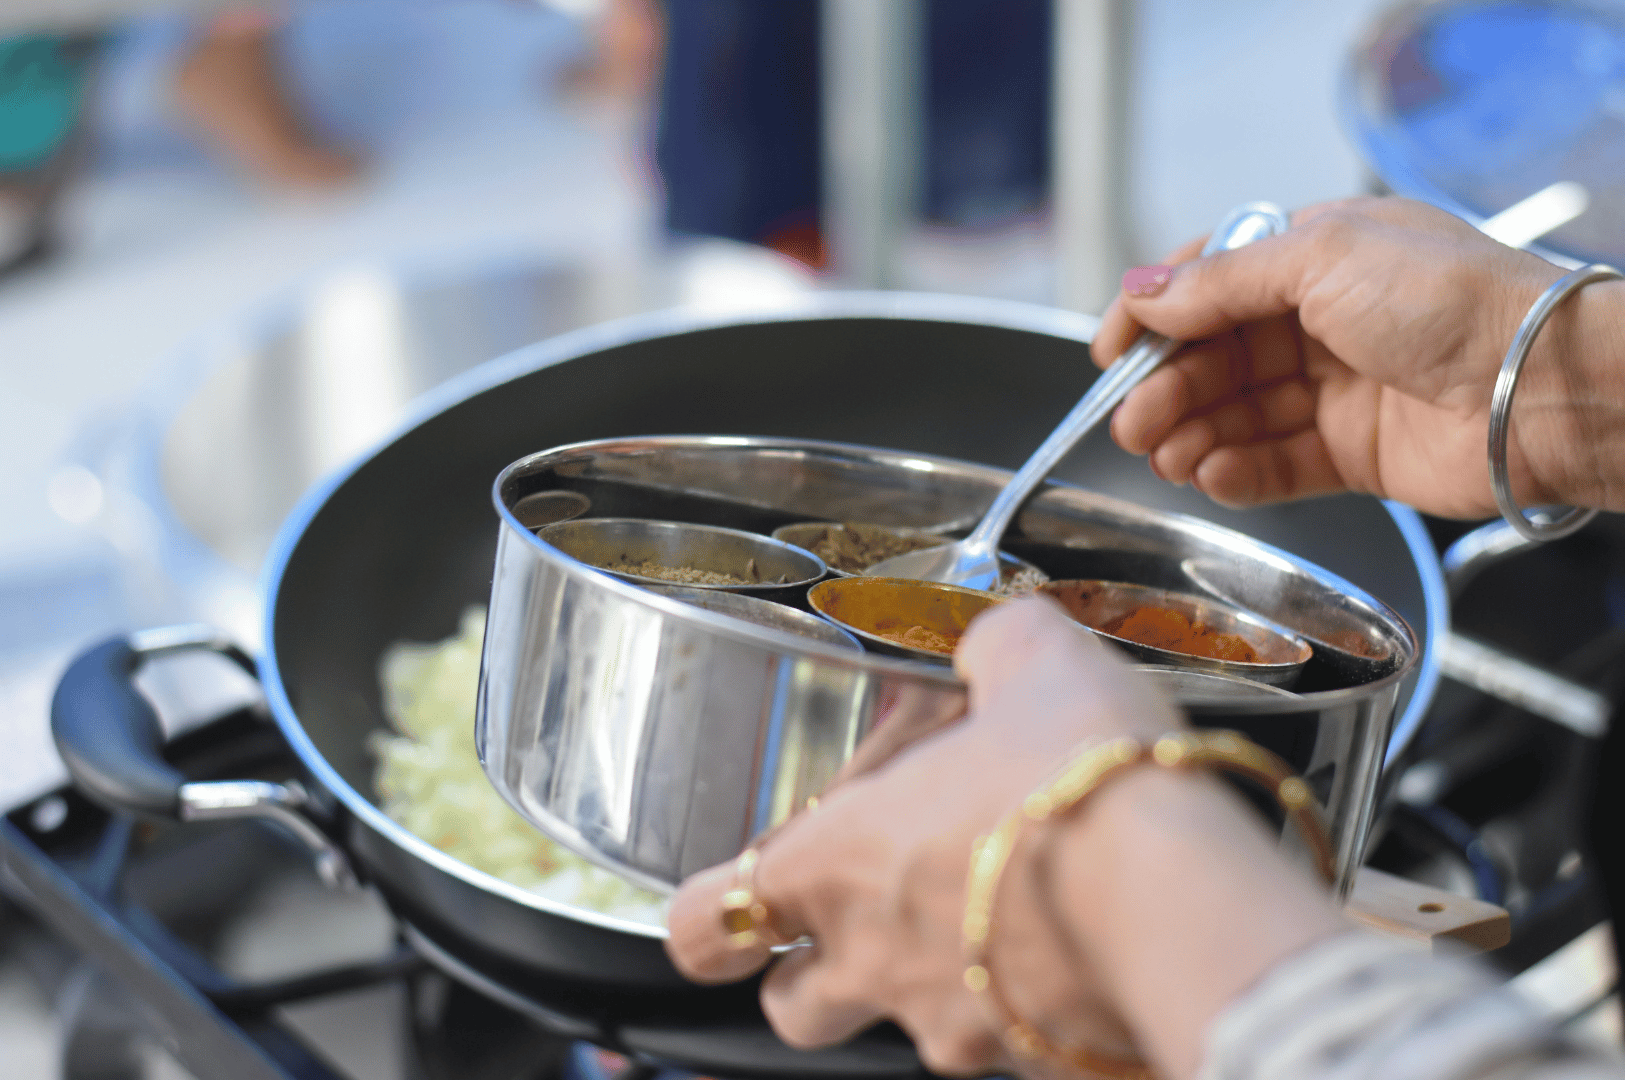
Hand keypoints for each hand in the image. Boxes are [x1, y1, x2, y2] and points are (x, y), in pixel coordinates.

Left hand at [664, 598, 1179, 1074]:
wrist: (1187, 899)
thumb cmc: (1085, 781)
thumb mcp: (1031, 663)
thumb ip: (993, 649)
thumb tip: (996, 641)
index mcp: (836, 866)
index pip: (702, 923)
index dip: (702, 915)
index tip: (722, 902)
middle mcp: (878, 962)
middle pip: (791, 1009)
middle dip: (811, 974)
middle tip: (862, 916)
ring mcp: (958, 1028)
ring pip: (910, 1033)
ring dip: (932, 985)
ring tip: (997, 920)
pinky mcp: (1040, 1065)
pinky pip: (1015, 1048)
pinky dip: (1030, 1008)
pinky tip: (1077, 949)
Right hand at [1094, 197, 1624, 517]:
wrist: (1538, 386)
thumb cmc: (1454, 300)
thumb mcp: (1321, 259)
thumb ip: (1221, 283)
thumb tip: (1143, 293)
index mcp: (1318, 254)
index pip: (1212, 282)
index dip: (1155, 316)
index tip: (1108, 351)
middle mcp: (1325, 320)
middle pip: (1217, 355)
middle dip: (1167, 387)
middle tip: (1129, 419)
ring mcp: (1339, 388)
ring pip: (1239, 413)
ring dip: (1191, 432)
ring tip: (1161, 453)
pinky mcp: (1354, 453)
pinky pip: (1277, 464)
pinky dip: (1237, 472)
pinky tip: (1209, 474)